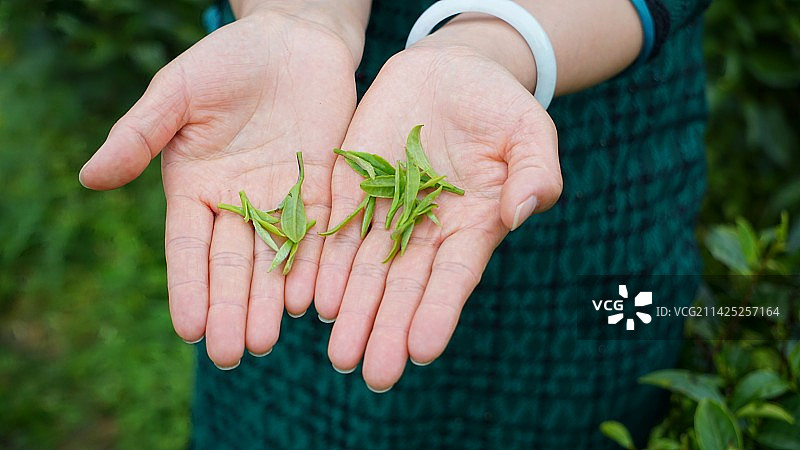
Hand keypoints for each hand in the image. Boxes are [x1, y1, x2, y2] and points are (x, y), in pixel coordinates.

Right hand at [79, 5, 361, 367]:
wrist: (294, 41)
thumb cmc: (227, 60)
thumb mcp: (177, 92)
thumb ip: (139, 134)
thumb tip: (89, 179)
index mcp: (197, 189)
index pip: (189, 248)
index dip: (189, 287)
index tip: (189, 328)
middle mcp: (239, 205)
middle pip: (235, 266)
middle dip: (232, 310)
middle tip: (231, 354)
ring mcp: (284, 201)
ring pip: (278, 261)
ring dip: (272, 301)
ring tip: (268, 339)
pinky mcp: (325, 191)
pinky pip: (322, 235)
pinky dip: (317, 268)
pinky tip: (314, 301)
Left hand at [315, 43, 561, 390]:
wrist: (449, 72)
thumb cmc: (498, 105)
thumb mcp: (529, 132)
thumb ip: (535, 173)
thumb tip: (521, 213)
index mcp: (471, 225)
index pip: (453, 276)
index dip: (438, 311)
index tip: (423, 349)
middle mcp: (425, 230)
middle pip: (403, 286)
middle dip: (387, 328)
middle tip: (372, 373)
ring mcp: (385, 211)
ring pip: (363, 269)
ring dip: (351, 311)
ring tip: (338, 354)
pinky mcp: (352, 188)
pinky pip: (334, 230)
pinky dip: (322, 264)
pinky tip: (310, 299)